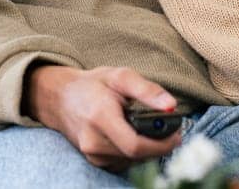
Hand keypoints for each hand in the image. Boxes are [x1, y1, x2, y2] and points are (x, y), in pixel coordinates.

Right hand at [24, 65, 181, 169]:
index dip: (160, 145)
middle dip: (158, 145)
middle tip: (170, 130)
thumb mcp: (120, 76)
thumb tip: (171, 106)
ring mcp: (91, 154)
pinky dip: (134, 152)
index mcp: (100, 117)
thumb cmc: (93, 85)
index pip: (135, 145)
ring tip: (150, 128)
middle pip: (136, 155)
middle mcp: (93, 141)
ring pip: (131, 161)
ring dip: (147, 148)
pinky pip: (123, 162)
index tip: (177, 135)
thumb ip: (147, 90)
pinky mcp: (93, 161)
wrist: (61, 98)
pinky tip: (134, 135)